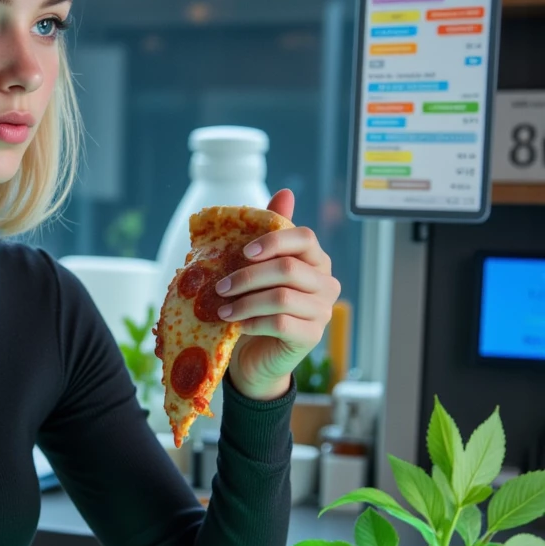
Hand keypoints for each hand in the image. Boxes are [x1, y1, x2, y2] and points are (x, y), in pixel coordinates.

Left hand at [222, 189, 340, 401]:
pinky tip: (237, 324)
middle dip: (248, 276)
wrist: (257, 353)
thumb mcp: (258, 268)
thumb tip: (286, 192)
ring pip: (282, 297)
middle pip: (288, 268)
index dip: (273, 240)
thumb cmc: (257, 305)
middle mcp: (326, 283)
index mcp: (315, 260)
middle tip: (220, 286)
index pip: (304, 237)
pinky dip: (253, 321)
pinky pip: (281, 323)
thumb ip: (270, 234)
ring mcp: (323, 311)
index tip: (243, 252)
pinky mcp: (312, 336)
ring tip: (222, 309)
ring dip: (245, 302)